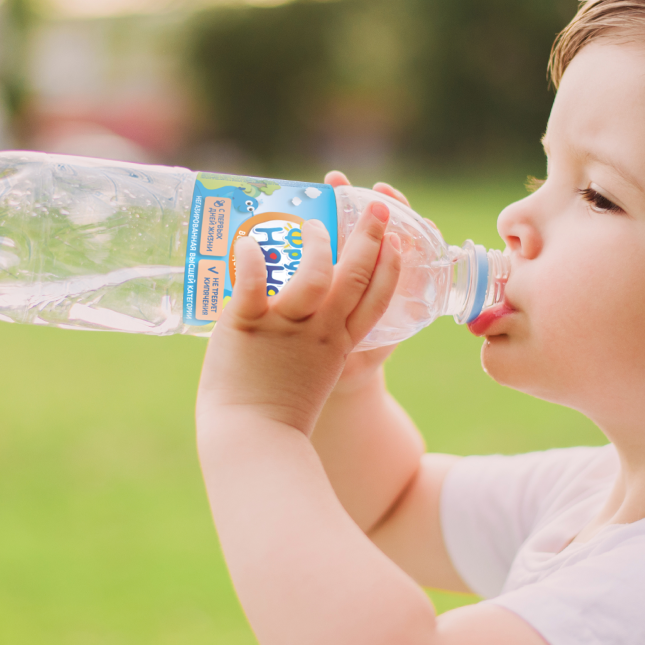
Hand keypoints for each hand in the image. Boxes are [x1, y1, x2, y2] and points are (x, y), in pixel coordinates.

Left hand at [197, 198, 403, 436]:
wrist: (252, 440)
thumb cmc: (277, 415)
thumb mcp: (313, 375)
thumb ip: (310, 344)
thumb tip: (294, 311)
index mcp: (340, 345)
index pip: (376, 300)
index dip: (390, 267)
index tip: (398, 239)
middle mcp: (319, 332)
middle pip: (355, 278)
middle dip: (370, 237)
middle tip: (377, 204)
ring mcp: (285, 328)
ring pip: (312, 276)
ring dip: (318, 243)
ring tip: (314, 223)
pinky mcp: (245, 327)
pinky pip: (252, 286)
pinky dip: (251, 261)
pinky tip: (247, 242)